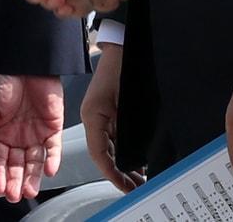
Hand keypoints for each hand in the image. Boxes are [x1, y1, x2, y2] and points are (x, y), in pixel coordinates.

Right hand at [0, 74, 63, 201]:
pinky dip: (52, 159)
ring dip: (32, 176)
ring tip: (28, 189)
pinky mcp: (53, 125)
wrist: (24, 60)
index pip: (0, 160)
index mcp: (1, 132)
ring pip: (35, 160)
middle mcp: (18, 135)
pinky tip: (48, 171)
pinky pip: (53, 147)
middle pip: (18, 164)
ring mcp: (36, 131)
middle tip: (14, 194)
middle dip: (15, 180)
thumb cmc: (3, 78)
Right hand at [80, 44, 144, 192]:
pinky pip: (116, 136)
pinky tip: (138, 159)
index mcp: (93, 115)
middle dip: (119, 173)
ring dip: (123, 163)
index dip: (111, 173)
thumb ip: (128, 127)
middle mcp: (95, 117)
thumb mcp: (128, 100)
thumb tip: (134, 154)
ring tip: (140, 179)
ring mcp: (102, 114)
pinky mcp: (111, 110)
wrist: (127, 44)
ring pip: (111, 147)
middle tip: (136, 187)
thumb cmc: (125, 65)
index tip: (124, 186)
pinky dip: (125, 150)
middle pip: (104, 153)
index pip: (99, 153)